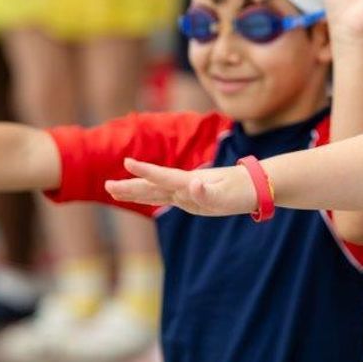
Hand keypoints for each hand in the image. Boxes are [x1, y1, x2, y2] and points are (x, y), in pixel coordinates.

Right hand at [105, 158, 257, 216]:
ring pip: (155, 191)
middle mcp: (184, 186)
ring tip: (113, 189)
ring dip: (135, 190)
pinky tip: (140, 195)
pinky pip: (164, 197)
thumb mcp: (226, 196)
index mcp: (190, 183)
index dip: (146, 171)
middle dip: (130, 186)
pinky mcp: (190, 199)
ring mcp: (186, 192)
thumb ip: (207, 194)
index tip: (127, 162)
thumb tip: (192, 184)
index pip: (163, 177)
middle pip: (153, 186)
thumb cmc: (241, 191)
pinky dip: (149, 196)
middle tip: (107, 185)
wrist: (255, 186)